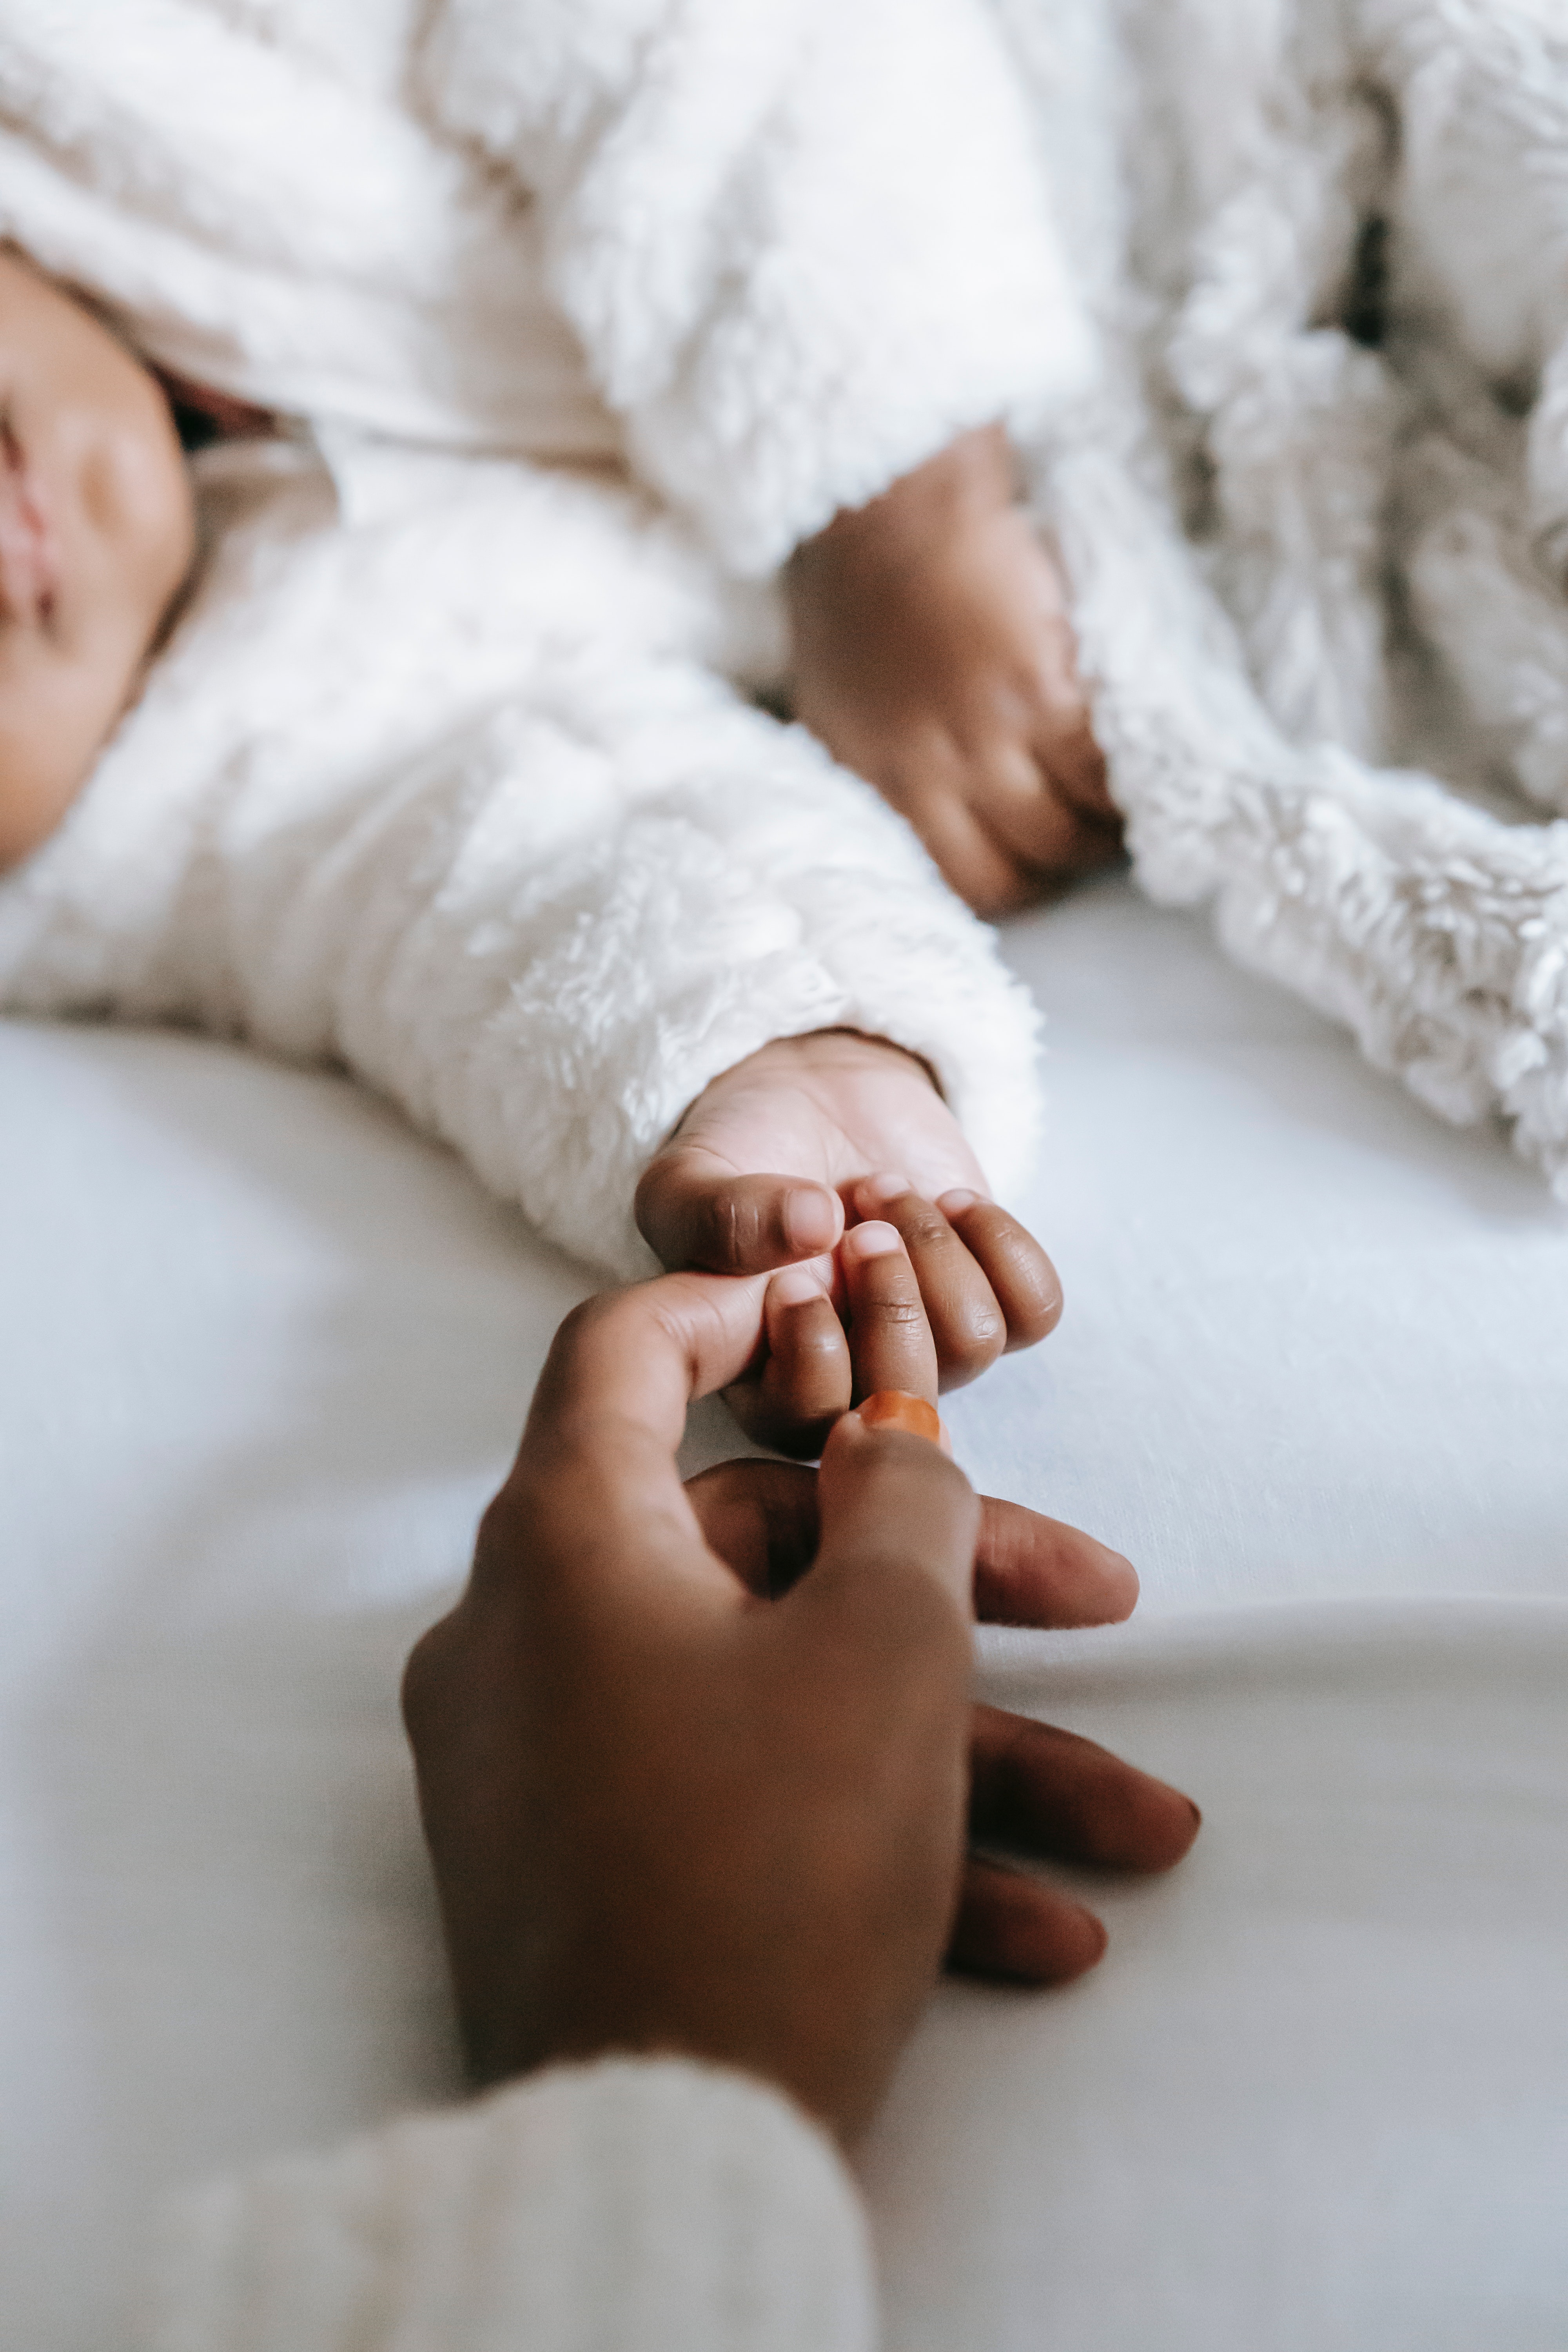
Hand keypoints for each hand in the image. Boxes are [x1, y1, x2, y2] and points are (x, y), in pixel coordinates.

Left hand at [402, 1258, 1199, 2144]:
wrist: (665, 2154)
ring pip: (784, 1700)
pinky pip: (745, 1806)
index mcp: (564, 1546)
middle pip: (762, 1550)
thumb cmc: (773, 1861)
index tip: (836, 1292)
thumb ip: (903, 1505)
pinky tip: (1044, 1930)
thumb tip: (887, 1439)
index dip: (735, 1301)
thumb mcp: (883, 1649)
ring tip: (1137, 1830)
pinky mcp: (593, 1870)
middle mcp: (532, 1639)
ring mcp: (555, 1764)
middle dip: (954, 1590)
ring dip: (963, 1756)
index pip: (622, 1354)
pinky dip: (879, 1841)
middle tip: (1106, 1608)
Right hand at [635, 1028, 1060, 1449]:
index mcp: (766, 1380)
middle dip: (890, 1299)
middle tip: (859, 1223)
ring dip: (936, 1250)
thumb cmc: (741, 1154)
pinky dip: (1001, 1242)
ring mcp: (930, 1345)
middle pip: (907, 1399)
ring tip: (886, 1190)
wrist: (813, 1095)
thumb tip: (813, 1227)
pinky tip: (952, 1201)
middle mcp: (855, 1381)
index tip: (793, 1277)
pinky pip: (1036, 1309)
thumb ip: (719, 1215)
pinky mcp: (991, 1299)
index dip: (815, 1354)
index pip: (809, 1427)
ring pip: (974, 1345)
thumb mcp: (691, 1179)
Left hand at [786, 424, 1122, 916]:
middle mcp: (928, 774)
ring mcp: (985, 737)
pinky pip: (1100, 770)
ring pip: (1068, 832)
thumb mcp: (841, 704)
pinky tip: (1135, 759)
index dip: (1015, 883)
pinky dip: (1124, 777)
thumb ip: (883, 768)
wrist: (890, 506)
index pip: (962, 884)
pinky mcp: (1040, 691)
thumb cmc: (861, 594)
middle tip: (1094, 829)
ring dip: (1105, 826)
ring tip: (1122, 798)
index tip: (1041, 861)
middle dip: (1064, 862)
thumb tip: (929, 818)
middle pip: (1022, 871)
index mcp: (875, 782)